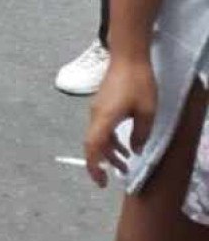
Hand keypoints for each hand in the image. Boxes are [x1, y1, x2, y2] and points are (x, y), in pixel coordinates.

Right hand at [84, 56, 155, 186]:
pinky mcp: (102, 105)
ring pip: (98, 138)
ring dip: (110, 153)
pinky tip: (126, 146)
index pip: (93, 148)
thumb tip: (134, 151)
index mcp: (104, 119)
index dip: (94, 167)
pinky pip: (102, 129)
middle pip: (93, 145)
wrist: (128, 58)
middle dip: (103, 164)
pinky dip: (111, 141)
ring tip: (126, 164)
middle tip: (114, 178)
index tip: (101, 182)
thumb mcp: (147, 112)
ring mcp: (97, 110)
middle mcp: (96, 116)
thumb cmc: (138, 83)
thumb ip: (140, 134)